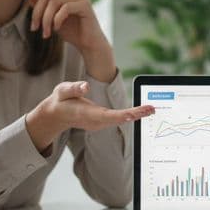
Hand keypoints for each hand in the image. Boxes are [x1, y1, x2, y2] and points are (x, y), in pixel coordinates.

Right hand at [24, 81, 154, 153]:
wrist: (57, 115)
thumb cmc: (61, 101)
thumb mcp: (62, 91)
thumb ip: (73, 88)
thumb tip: (85, 86)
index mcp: (86, 114)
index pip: (105, 115)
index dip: (119, 116)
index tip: (132, 115)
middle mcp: (96, 121)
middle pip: (118, 119)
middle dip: (135, 115)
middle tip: (151, 109)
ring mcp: (100, 123)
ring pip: (121, 119)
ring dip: (137, 115)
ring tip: (151, 109)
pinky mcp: (103, 121)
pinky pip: (120, 118)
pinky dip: (132, 114)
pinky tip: (143, 111)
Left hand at [28, 0, 114, 80]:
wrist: (88, 44)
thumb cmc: (72, 31)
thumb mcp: (53, 20)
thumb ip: (44, 9)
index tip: (27, 0)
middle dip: (37, 13)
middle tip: (34, 28)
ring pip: (54, 3)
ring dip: (46, 20)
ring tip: (45, 33)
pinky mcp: (85, 5)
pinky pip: (64, 8)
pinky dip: (57, 20)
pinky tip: (56, 29)